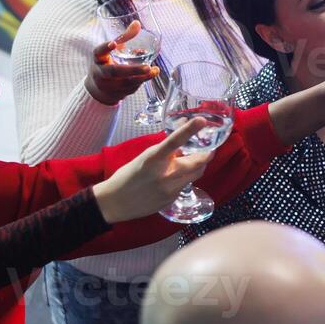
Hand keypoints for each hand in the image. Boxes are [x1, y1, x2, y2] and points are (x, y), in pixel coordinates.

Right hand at [85, 21, 160, 106]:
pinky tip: (152, 74)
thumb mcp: (111, 51)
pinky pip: (131, 88)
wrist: (99, 90)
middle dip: (132, 70)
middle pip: (114, 72)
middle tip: (147, 67)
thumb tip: (137, 24)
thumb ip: (124, 38)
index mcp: (98, 59)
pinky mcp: (118, 93)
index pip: (98, 52)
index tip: (114, 43)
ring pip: (126, 83)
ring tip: (154, 70)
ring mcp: (109, 85)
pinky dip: (142, 81)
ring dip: (142, 77)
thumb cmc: (107, 64)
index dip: (105, 48)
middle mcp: (101, 73)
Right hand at [92, 119, 211, 222]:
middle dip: (206, 154)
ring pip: (197, 173)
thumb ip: (164, 149)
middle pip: (198, 162)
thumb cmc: (128, 176)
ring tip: (194, 160)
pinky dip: (186, 178)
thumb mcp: (144, 157)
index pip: (174, 142)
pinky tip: (177, 177)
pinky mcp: (173, 199)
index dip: (189, 130)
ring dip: (199, 166)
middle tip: (208, 148)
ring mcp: (171, 189)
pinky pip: (187, 184)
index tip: (202, 120)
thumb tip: (181, 134)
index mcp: (153, 159)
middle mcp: (165, 174)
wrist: (115, 203)